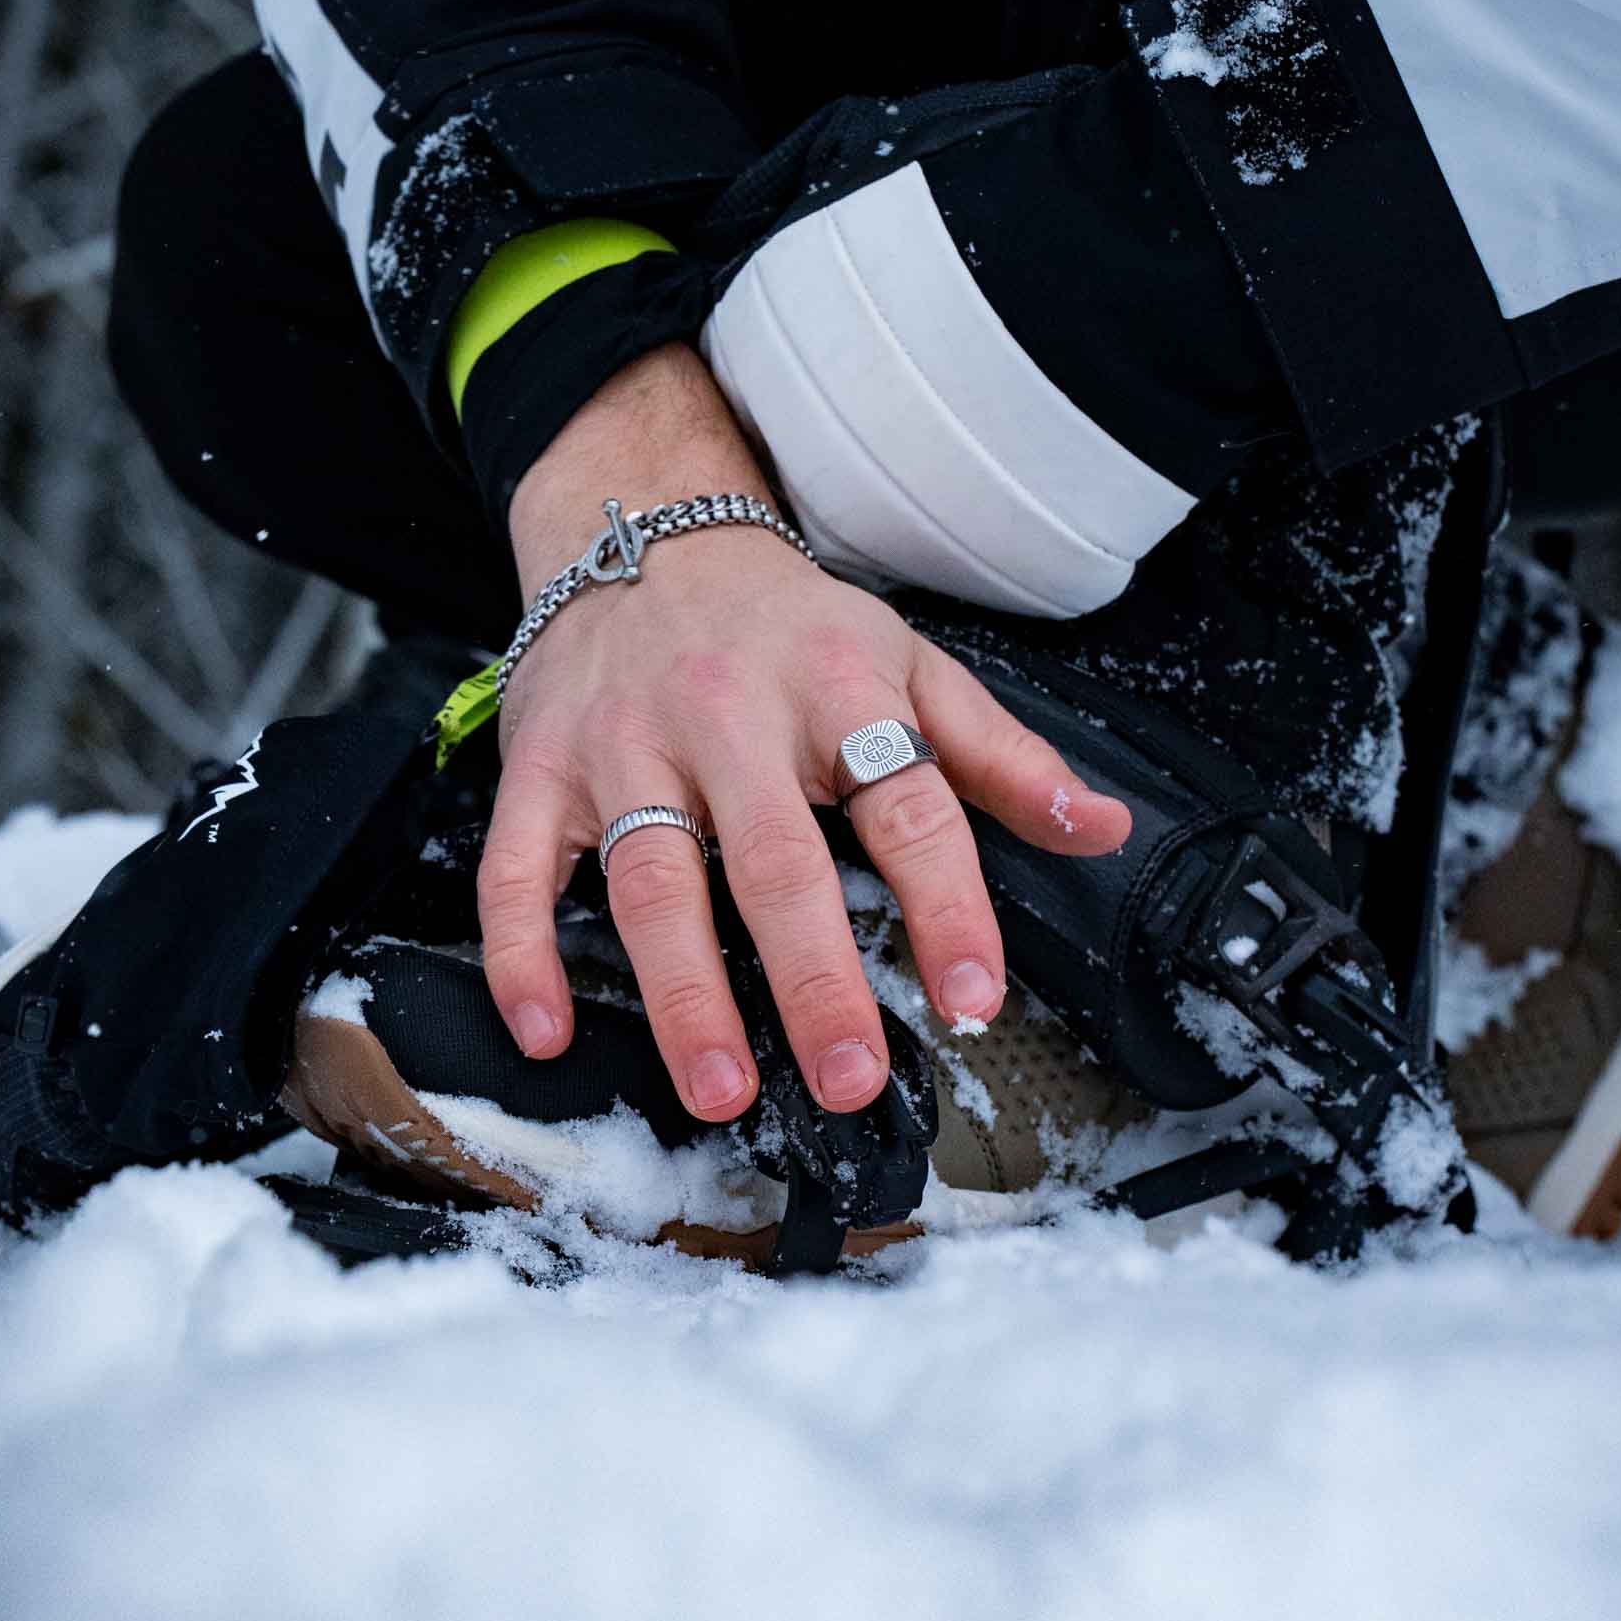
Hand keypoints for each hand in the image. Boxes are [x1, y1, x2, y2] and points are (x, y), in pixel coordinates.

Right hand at [480, 344, 1131, 1120]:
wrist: (642, 532)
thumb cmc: (786, 624)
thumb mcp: (907, 662)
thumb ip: (1000, 755)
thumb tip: (1103, 829)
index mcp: (837, 690)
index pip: (908, 807)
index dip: (948, 909)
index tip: (973, 1001)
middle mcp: (729, 716)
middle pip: (774, 861)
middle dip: (813, 981)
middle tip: (846, 1080)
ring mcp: (624, 744)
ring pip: (650, 878)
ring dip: (682, 992)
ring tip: (718, 1087)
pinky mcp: (540, 769)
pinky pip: (517, 867)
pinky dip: (521, 952)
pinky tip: (544, 1029)